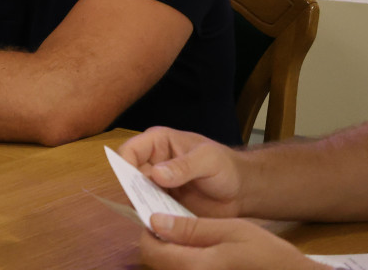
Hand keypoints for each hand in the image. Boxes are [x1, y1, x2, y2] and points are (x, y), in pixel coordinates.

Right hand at [117, 127, 243, 217]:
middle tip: (147, 205)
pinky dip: (154, 217)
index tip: (134, 185)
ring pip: (137, 195)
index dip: (125, 166)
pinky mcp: (163, 203)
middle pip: (129, 176)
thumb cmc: (226, 167)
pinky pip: (150, 210)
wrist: (242, 192)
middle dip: (134, 191)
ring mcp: (156, 184)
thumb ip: (184, 166)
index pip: (129, 151)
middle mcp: (152, 162)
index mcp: (158, 142)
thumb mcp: (208, 161)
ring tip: (157, 217)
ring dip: (144, 206)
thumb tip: (156, 174)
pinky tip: (164, 224)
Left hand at [140, 214, 330, 269]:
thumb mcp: (231, 230)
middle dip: (160, 243)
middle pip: (156, 262)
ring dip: (172, 254)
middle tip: (178, 227)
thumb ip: (191, 228)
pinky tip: (202, 255)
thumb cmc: (268, 256)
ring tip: (192, 240)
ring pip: (169, 269)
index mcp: (194, 267)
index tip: (162, 217)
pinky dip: (186, 263)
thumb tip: (155, 221)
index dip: (150, 230)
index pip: (150, 249)